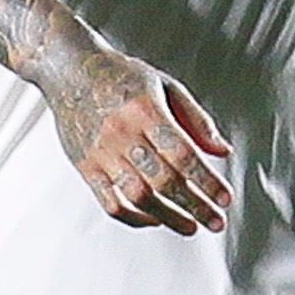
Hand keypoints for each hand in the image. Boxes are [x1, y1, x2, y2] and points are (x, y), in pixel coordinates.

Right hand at [45, 47, 232, 232]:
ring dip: (169, 217)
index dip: (207, 181)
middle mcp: (123, 133)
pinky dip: (135, 218)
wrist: (69, 68)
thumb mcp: (165, 86)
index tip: (225, 198)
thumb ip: (196, 120)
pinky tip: (154, 219)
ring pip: (139, 196)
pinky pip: (110, 202)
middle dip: (195, 206)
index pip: (184, 154)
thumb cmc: (119, 75)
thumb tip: (222, 150)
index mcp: (146, 110)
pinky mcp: (86, 166)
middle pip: (164, 180)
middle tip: (215, 222)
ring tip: (190, 226)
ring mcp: (102, 152)